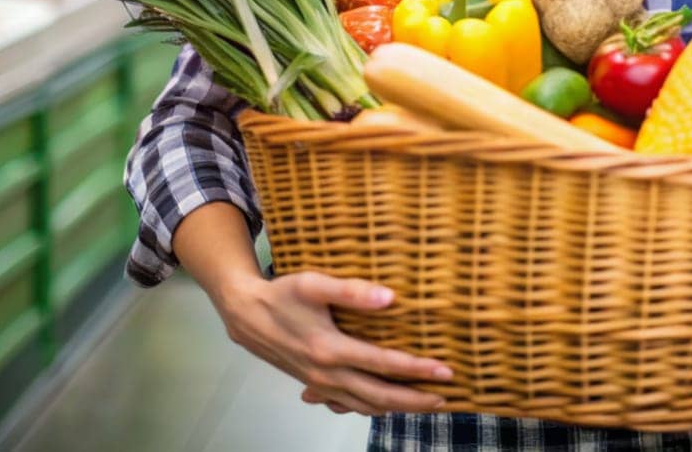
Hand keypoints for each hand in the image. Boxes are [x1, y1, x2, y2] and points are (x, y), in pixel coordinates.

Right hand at [218, 270, 452, 416]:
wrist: (246, 315)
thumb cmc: (282, 294)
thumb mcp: (314, 284)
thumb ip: (352, 291)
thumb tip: (390, 298)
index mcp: (330, 350)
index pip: (384, 364)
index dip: (417, 369)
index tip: (445, 370)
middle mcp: (327, 374)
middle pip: (379, 396)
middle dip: (414, 400)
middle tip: (445, 398)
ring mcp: (320, 383)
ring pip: (364, 405)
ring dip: (397, 407)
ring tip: (425, 404)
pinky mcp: (315, 384)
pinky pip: (348, 404)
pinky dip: (371, 408)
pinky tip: (386, 405)